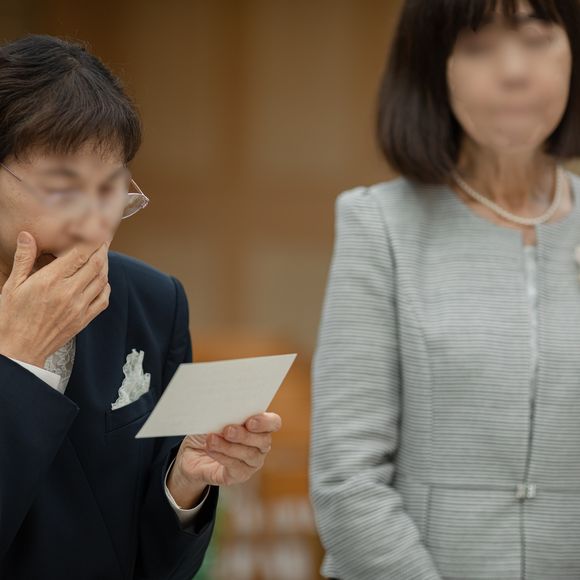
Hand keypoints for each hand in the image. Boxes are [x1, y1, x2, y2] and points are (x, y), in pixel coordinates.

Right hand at [0, 231, 111, 366]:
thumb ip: (23, 258)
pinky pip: (104, 299)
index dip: (91, 240)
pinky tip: (101, 280)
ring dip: (105, 266)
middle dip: (102, 249)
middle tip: (103, 240)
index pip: (79, 254)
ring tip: (102, 256)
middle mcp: (68, 293)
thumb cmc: (11, 317)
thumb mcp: (12, 285)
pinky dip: (106, 286)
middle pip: (96, 265)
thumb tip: (28, 235)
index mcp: (50, 281)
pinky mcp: (84, 319)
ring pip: (102, 280)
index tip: (95, 231)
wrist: (18, 350)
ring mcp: (79, 307)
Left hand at [166, 412, 281, 507]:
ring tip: (211, 439)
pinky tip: (210, 449)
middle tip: (228, 430)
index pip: (274, 422)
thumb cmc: (208, 430)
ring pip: (249, 454)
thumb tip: (224, 411)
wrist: (192, 453)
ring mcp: (252, 462)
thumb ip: (225, 414)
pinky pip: (235, 467)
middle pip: (263, 440)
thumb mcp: (215, 418)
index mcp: (259, 425)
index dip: (265, 422)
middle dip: (245, 435)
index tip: (250, 421)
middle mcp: (260, 445)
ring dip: (229, 446)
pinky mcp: (239, 475)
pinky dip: (222, 456)